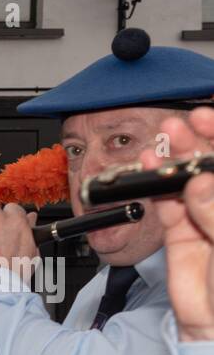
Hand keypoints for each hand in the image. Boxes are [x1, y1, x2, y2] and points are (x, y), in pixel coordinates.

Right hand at [147, 108, 213, 339]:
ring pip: (191, 182)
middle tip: (178, 127)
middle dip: (197, 143)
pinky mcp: (184, 236)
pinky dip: (157, 190)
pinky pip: (170, 207)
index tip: (206, 118)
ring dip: (173, 162)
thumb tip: (201, 181)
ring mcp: (209, 221)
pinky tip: (148, 174)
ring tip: (158, 145)